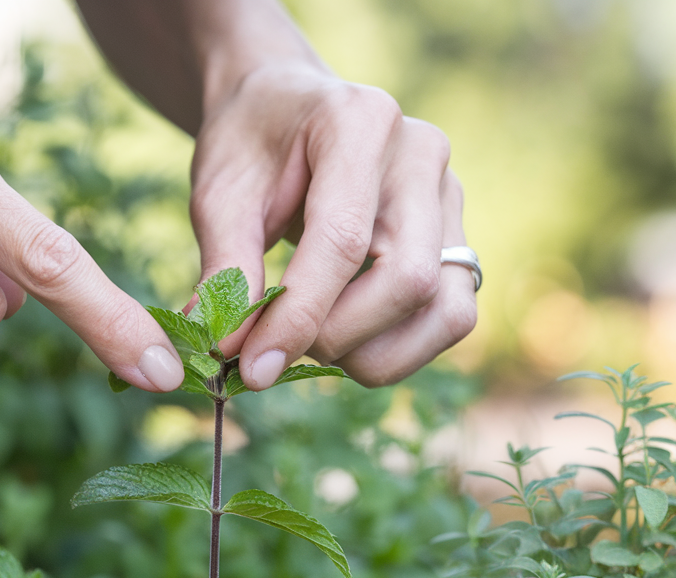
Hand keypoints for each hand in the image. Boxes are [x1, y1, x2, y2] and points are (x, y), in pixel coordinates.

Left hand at [189, 64, 476, 388]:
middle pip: (408, 281)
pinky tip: (346, 338)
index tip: (254, 367)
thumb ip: (227, 268)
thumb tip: (232, 348)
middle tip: (280, 344)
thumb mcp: (219, 195)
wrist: (287, 111)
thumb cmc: (251, 147)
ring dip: (373, 353)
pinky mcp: (456, 241)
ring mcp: (449, 199)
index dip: (298, 317)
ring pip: (445, 311)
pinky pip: (449, 319)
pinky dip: (396, 350)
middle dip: (338, 337)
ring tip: (314, 341)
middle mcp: (421, 156)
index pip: (342, 241)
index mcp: (359, 122)